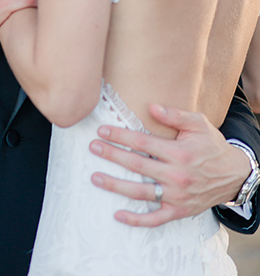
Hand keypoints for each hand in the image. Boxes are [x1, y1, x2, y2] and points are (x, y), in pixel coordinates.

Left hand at [89, 103, 250, 226]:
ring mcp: (176, 196)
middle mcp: (176, 176)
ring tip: (95, 177)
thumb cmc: (212, 145)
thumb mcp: (198, 123)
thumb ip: (174, 115)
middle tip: (93, 148)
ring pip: (140, 192)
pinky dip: (137, 219)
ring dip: (115, 185)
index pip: (142, 143)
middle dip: (112, 155)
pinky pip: (155, 219)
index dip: (120, 136)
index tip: (102, 130)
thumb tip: (151, 106)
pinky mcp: (179, 211)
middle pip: (136, 165)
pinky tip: (118, 215)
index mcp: (179, 153)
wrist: (233, 174)